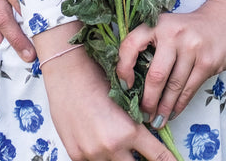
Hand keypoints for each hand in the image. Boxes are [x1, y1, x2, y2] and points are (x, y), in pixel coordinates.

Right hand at [38, 40, 176, 160]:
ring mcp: (92, 154)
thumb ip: (136, 123)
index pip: (157, 156)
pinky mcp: (77, 155)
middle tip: (142, 151)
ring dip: (120, 156)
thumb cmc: (98, 78)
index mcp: (129, 131)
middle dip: (141, 160)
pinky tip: (98, 139)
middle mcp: (112, 147)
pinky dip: (100, 155)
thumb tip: (148, 134)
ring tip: (116, 139)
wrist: (68, 73)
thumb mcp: (126, 100)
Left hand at [116, 0, 225, 126]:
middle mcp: (174, 33)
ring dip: (164, 108)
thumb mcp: (168, 27)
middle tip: (143, 114)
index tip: (125, 86)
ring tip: (157, 120)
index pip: (131, 45)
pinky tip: (173, 112)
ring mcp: (193, 47)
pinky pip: (189, 89)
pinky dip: (179, 105)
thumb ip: (152, 47)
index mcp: (158, 24)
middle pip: (156, 75)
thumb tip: (133, 83)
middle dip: (148, 100)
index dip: (123, 68)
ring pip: (173, 86)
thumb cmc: (189, 29)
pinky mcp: (207, 61)